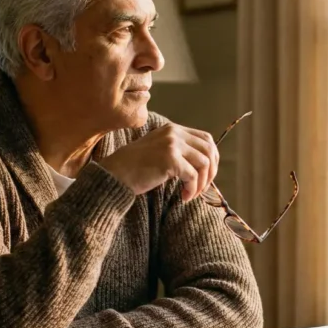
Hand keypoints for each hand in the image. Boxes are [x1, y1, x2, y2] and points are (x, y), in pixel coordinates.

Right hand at [98, 123, 219, 201]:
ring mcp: (172, 144)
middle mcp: (173, 133)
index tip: (208, 174)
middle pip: (209, 149)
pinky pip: (193, 176)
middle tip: (203, 187)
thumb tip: (205, 164)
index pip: (205, 138)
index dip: (212, 157)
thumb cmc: (134, 168)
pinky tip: (184, 197)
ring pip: (204, 163)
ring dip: (201, 183)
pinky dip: (192, 189)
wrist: (114, 175)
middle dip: (211, 170)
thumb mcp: (158, 151)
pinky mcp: (170, 159)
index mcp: (172, 129)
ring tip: (191, 194)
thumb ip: (178, 151)